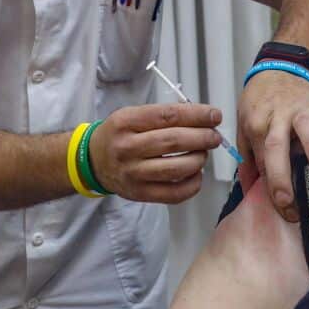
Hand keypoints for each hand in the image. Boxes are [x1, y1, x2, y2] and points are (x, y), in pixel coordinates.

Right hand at [88, 103, 221, 202]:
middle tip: (214, 136)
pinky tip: (196, 173)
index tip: (214, 115)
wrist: (93, 161)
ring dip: (199, 159)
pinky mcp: (140, 194)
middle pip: (174, 141)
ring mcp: (133, 173)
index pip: (167, 116)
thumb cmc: (120, 135)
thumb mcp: (132, 115)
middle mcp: (127, 148)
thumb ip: (163, 115)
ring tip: (204, 153)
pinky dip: (193, 183)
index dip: (196, 115)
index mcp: (126, 122)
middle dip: (202, 137)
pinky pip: (174, 193)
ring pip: (176, 168)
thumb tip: (202, 118)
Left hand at [238, 74, 308, 220]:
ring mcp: (298, 108)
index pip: (262, 163)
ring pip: (304, 125)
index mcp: (256, 128)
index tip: (283, 211)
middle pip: (275, 147)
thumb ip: (248, 160)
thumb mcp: (245, 128)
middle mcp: (276, 118)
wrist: (276, 69)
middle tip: (288, 201)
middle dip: (281, 174)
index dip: (271, 188)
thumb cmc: (261, 104)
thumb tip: (250, 192)